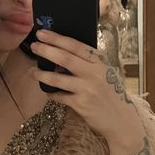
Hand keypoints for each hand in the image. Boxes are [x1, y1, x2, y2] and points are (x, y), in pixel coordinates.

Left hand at [29, 30, 141, 146]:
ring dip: (42, 74)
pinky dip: (51, 94)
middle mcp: (93, 74)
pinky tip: (47, 92)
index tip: (43, 33)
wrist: (122, 120)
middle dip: (46, 50)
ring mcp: (86, 89)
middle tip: (34, 47)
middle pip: (64, 58)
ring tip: (32, 72)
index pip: (75, 46)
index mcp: (99, 62)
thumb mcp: (106, 73)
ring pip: (57, 79)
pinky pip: (60, 96)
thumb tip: (64, 54)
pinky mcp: (81, 104)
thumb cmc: (113, 95)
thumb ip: (89, 64)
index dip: (57, 38)